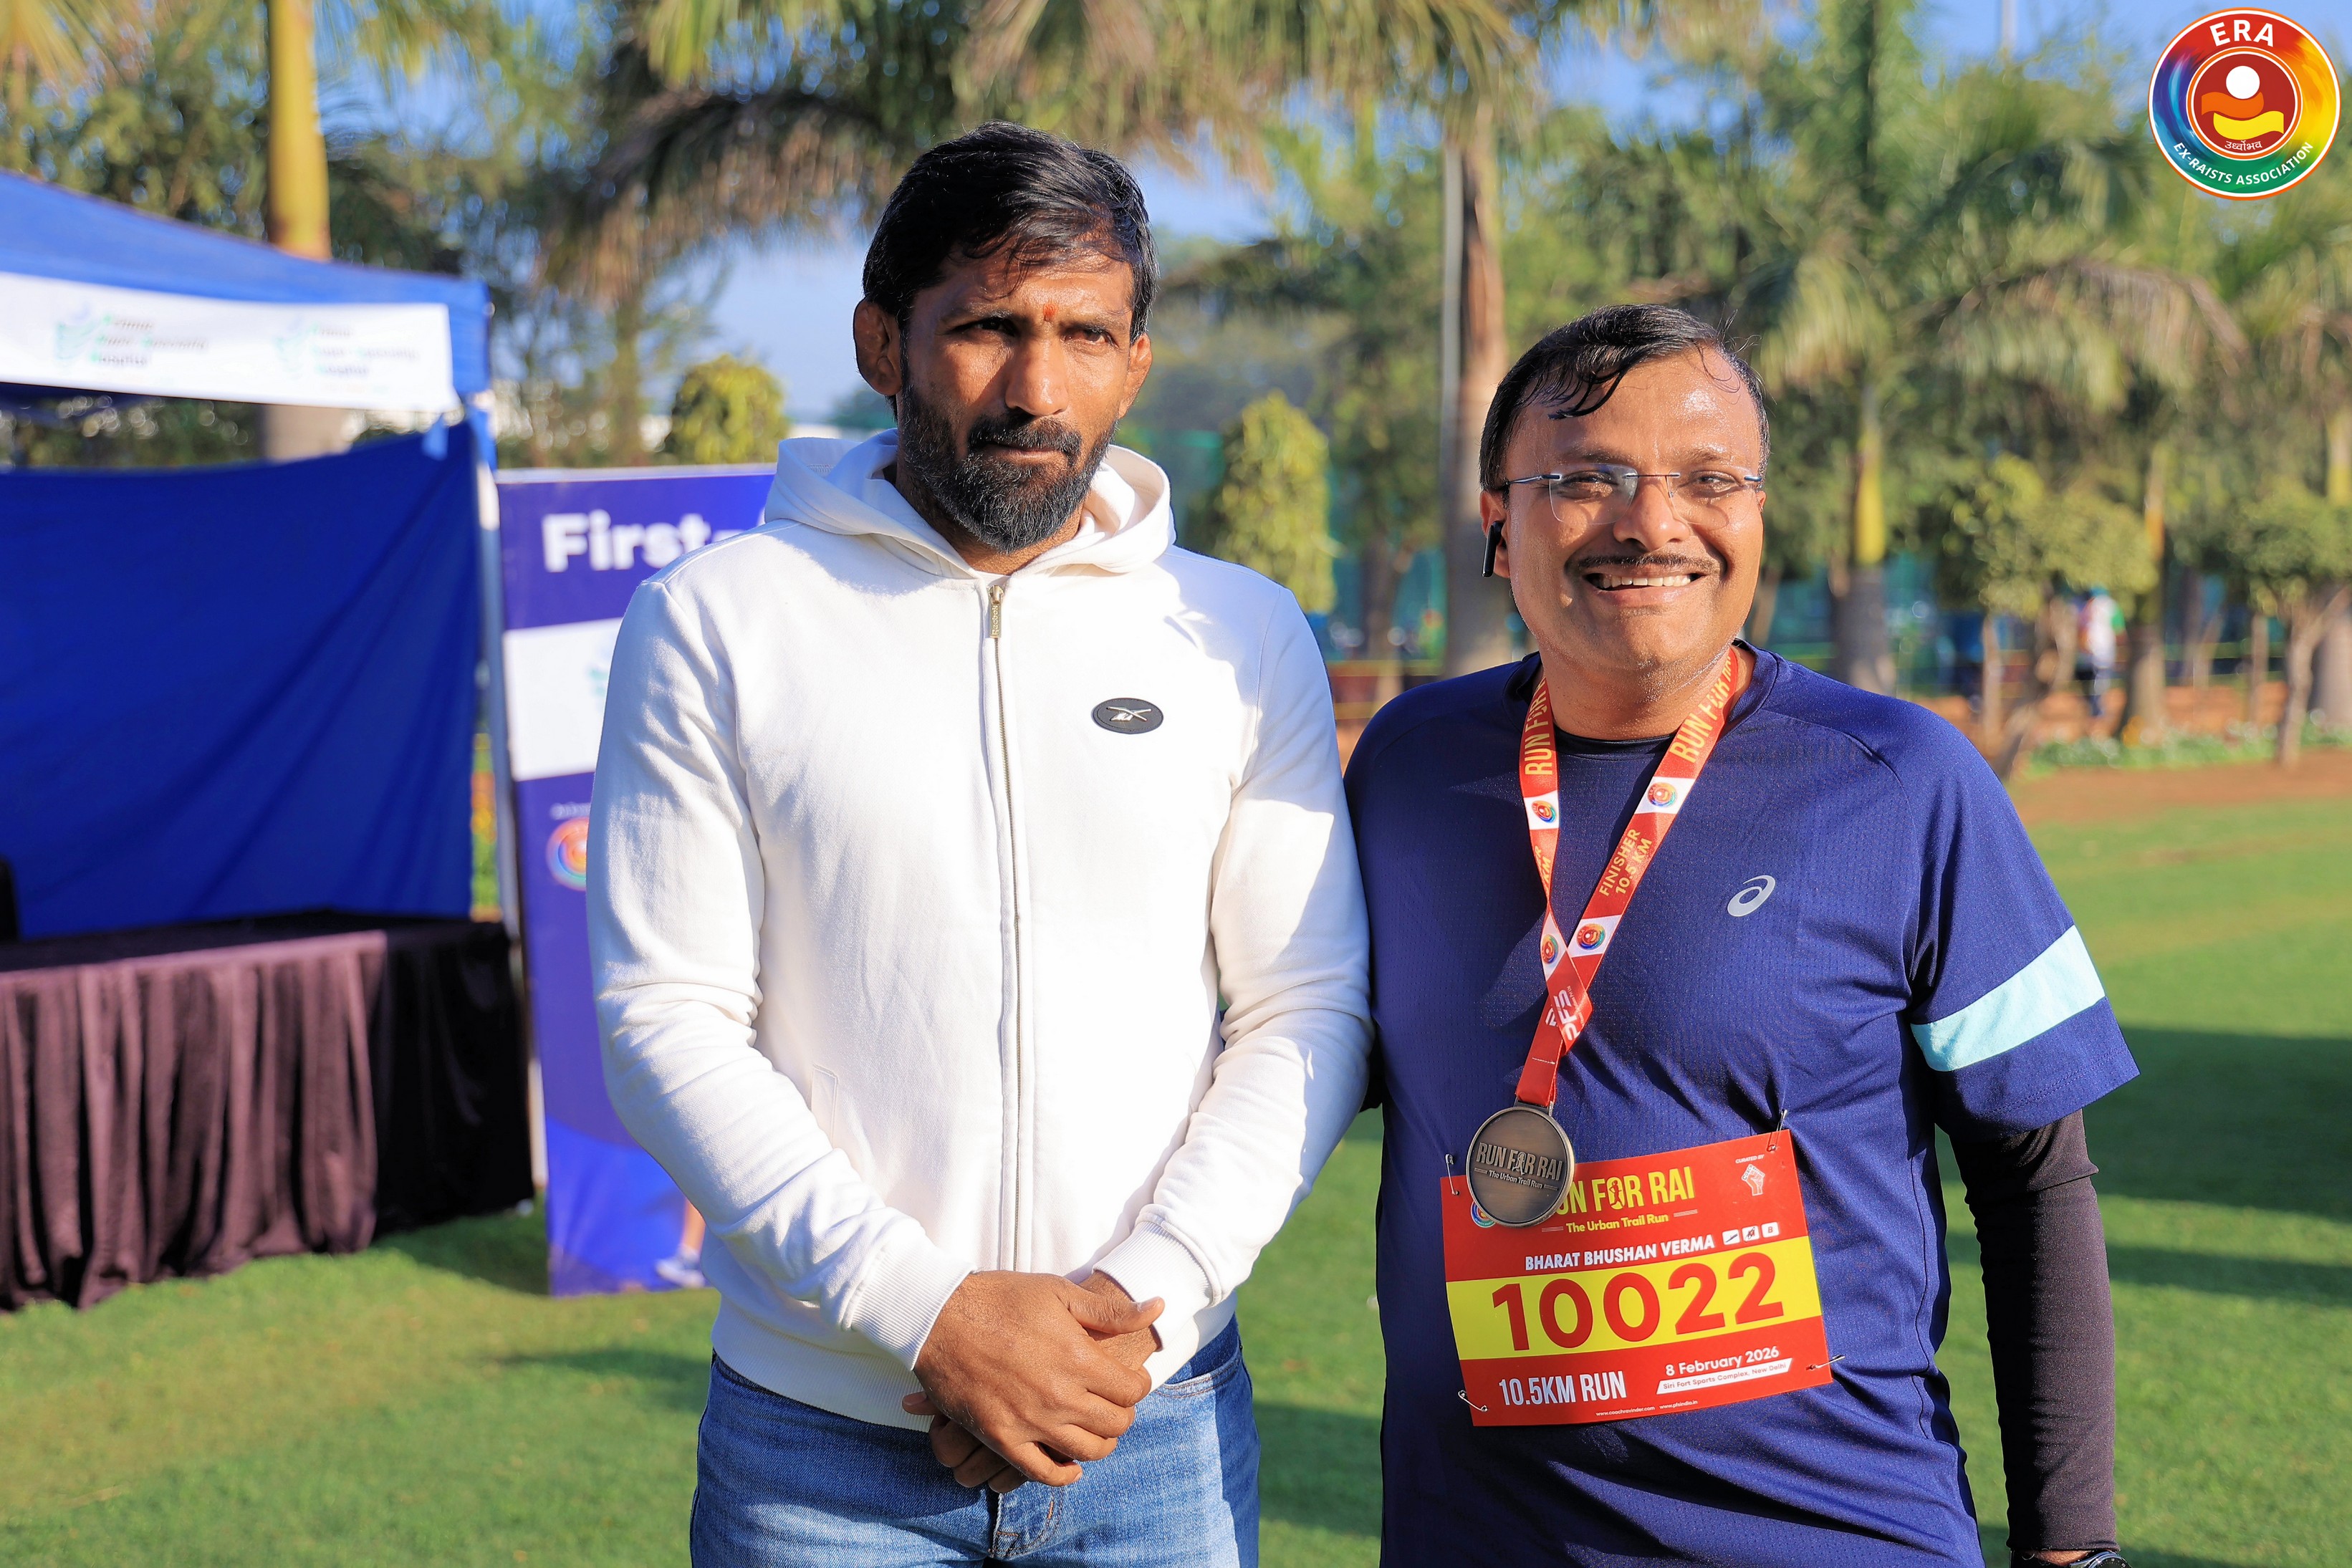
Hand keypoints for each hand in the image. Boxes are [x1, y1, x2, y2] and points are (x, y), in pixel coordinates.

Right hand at [904, 1270, 1162, 1486]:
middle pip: (1116, 1424)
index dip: (1137, 1384)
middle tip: (1113, 1404)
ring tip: (1094, 1429)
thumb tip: (1156, 1309)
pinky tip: (1068, 1464)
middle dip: (1122, 1415)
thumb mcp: (1058, 1293)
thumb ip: (1109, 1310)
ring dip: (1099, 1444)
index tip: (1129, 1379)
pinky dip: (1062, 1475)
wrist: (938, 1316)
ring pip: (1086, 1452)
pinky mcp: (1001, 1437)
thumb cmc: (999, 1298)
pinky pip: (1042, 1473)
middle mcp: (1060, 1395)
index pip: (1131, 1389)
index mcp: (1079, 1358)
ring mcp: (1030, 1421)